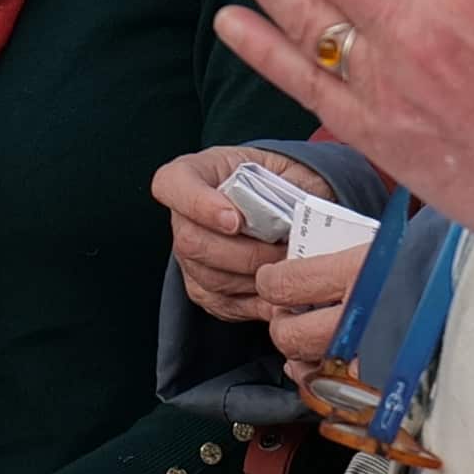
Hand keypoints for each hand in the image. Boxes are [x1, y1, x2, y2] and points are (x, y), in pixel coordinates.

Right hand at [155, 145, 293, 320]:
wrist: (288, 205)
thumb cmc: (284, 182)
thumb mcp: (290, 169)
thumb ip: (290, 186)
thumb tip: (301, 217)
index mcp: (196, 174)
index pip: (172, 185)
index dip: (198, 205)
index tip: (235, 220)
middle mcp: (184, 217)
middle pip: (191, 242)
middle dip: (245, 253)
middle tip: (282, 251)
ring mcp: (189, 257)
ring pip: (209, 278)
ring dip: (256, 280)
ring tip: (290, 270)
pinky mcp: (204, 290)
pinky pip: (224, 304)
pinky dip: (258, 303)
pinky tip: (282, 295)